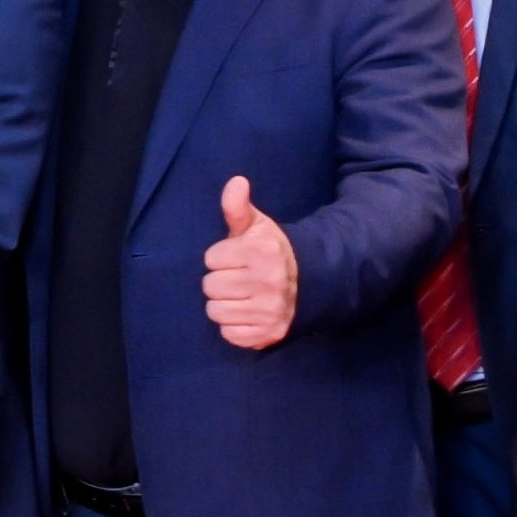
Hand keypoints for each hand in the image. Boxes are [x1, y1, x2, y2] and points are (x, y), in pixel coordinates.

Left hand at [200, 174, 298, 348]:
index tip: (237, 258)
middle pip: (210, 286)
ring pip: (215, 311)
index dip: (221, 258)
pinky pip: (228, 333)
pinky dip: (234, 326)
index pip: (211, 258)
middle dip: (220, 281)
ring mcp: (269, 310)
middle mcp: (267, 281)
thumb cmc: (270, 252)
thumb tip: (236, 182)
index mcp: (262, 251)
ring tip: (242, 296)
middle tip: (239, 278)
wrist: (307, 284)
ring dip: (224, 304)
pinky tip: (247, 313)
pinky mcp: (268, 333)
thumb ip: (237, 207)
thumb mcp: (257, 226)